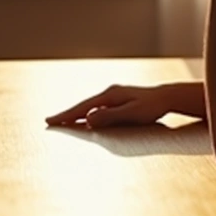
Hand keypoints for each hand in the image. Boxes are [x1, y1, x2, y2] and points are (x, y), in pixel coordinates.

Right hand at [45, 84, 172, 127]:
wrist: (166, 97)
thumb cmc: (151, 107)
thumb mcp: (132, 114)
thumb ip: (110, 117)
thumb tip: (89, 118)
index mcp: (110, 96)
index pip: (83, 108)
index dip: (66, 115)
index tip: (51, 121)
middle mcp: (109, 94)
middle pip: (83, 106)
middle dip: (66, 115)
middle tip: (49, 122)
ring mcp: (113, 96)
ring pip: (89, 107)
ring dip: (75, 114)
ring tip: (62, 122)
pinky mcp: (118, 101)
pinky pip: (97, 108)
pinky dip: (87, 114)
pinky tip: (85, 119)